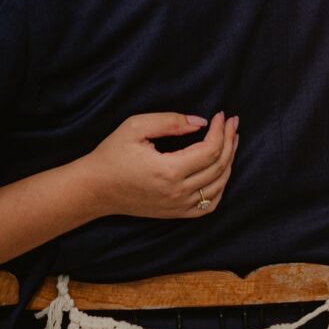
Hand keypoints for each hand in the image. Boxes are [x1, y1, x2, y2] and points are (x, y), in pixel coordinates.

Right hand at [87, 111, 237, 219]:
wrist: (96, 188)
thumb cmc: (112, 155)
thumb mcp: (135, 127)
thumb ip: (170, 121)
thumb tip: (200, 123)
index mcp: (169, 170)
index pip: (210, 150)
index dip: (221, 131)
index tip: (221, 115)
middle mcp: (177, 192)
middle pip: (219, 167)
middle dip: (230, 141)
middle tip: (233, 123)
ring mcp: (178, 206)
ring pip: (218, 186)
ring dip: (229, 162)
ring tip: (231, 142)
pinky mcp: (175, 213)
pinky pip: (208, 205)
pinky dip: (220, 188)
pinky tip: (221, 171)